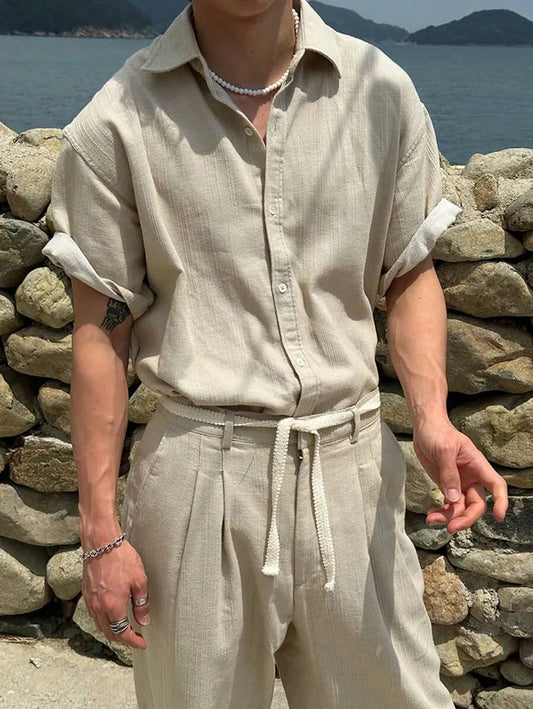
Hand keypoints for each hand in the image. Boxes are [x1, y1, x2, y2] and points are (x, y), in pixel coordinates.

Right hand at [82, 539, 149, 648]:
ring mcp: (90, 600)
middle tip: (134, 639)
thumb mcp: (139, 580)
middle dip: (123, 639)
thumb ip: (141, 603)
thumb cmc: (121, 558)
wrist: (101, 543)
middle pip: (109, 633)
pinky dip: (103, 620)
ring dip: (112, 631)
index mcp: (113, 606)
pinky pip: (94, 614)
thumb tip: (143, 620)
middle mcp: (98, 607)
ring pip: (100, 625)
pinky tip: (111, 615)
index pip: (122, 632)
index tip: (142, 643)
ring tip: (124, 629)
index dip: (133, 641)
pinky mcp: (86, 593)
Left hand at [413, 417, 507, 533]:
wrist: (424, 428)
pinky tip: (431, 515)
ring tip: (431, 519)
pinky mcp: (447, 486)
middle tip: (450, 527)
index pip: (496, 485)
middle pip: (476, 504)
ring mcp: (459, 483)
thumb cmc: (438, 433)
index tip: (498, 516)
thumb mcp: (444, 450)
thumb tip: (453, 499)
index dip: (501, 501)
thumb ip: (449, 474)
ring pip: (460, 508)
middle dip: (465, 518)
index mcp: (477, 466)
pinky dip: (442, 512)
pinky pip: (449, 505)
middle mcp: (472, 477)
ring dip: (448, 517)